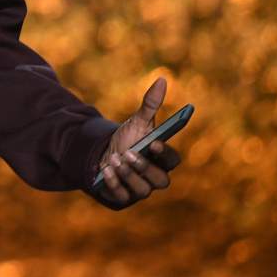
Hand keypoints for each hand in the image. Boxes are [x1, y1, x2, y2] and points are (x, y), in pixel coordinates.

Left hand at [94, 76, 182, 207]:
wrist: (105, 153)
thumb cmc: (128, 138)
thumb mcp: (138, 122)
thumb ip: (151, 104)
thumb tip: (163, 80)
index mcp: (163, 159)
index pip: (172, 161)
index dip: (165, 153)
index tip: (153, 142)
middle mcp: (155, 178)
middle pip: (160, 180)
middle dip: (145, 167)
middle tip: (129, 153)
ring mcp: (140, 189)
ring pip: (142, 190)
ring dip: (128, 175)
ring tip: (114, 159)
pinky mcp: (123, 197)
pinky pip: (122, 196)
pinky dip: (114, 184)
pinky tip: (104, 170)